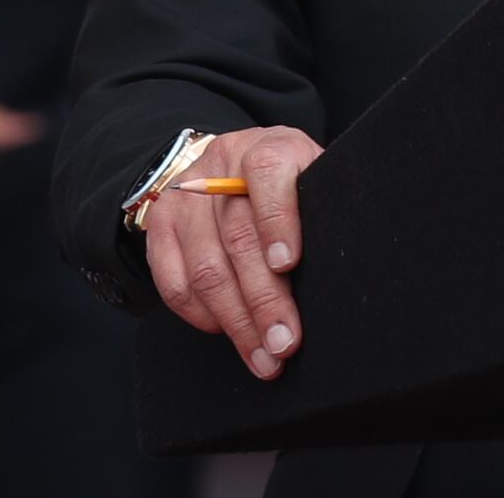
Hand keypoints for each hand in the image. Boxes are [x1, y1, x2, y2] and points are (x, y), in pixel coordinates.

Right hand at [144, 126, 323, 380]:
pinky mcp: (160, 225)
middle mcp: (222, 166)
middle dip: (264, 300)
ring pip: (206, 268)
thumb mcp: (313, 181)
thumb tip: (343, 266)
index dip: (278, 220)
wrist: (232, 166)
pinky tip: (227, 332)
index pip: (268, 174)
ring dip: (236, 322)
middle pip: (238, 237)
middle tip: (284, 342)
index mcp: (268, 148)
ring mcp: (186, 197)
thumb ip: (320, 210)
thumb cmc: (289, 186)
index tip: (289, 264)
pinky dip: (202, 316)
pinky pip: (174, 283)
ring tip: (263, 356)